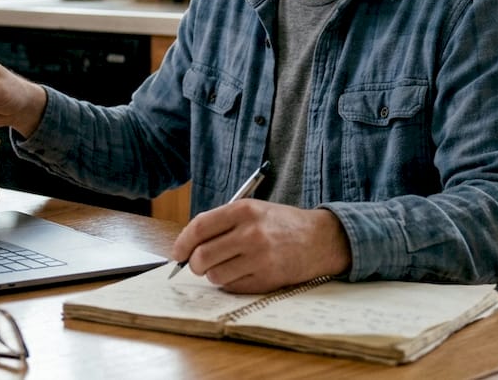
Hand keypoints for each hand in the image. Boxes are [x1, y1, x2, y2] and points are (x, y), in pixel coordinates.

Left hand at [170, 200, 350, 293]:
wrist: (320, 239)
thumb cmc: (281, 224)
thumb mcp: (253, 210)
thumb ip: (222, 222)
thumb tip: (188, 244)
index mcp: (243, 210)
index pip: (199, 228)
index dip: (182, 243)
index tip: (178, 253)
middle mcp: (250, 233)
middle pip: (202, 256)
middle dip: (194, 264)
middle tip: (199, 264)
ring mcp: (259, 258)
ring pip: (215, 275)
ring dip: (214, 275)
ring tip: (227, 266)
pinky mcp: (267, 279)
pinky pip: (233, 287)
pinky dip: (231, 283)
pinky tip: (243, 273)